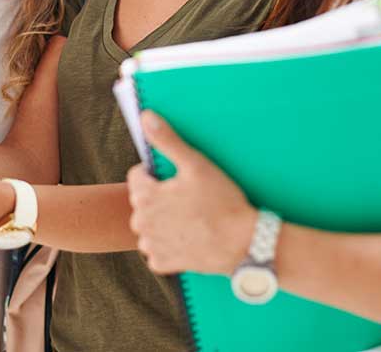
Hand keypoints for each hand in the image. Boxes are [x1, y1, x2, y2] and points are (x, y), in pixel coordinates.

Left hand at [127, 111, 256, 275]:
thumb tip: (146, 117)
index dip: (157, 175)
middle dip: (158, 198)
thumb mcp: (196, 164)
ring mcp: (152, 245)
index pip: (136, 177)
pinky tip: (188, 238)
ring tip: (189, 219)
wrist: (244, 244)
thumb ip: (167, 140)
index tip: (178, 179)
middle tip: (188, 199)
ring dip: (161, 222)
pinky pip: (157, 250)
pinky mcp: (163, 263)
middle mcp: (141, 222)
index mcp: (145, 196)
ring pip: (148, 226)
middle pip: (142, 202)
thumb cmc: (222, 201)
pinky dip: (169, 245)